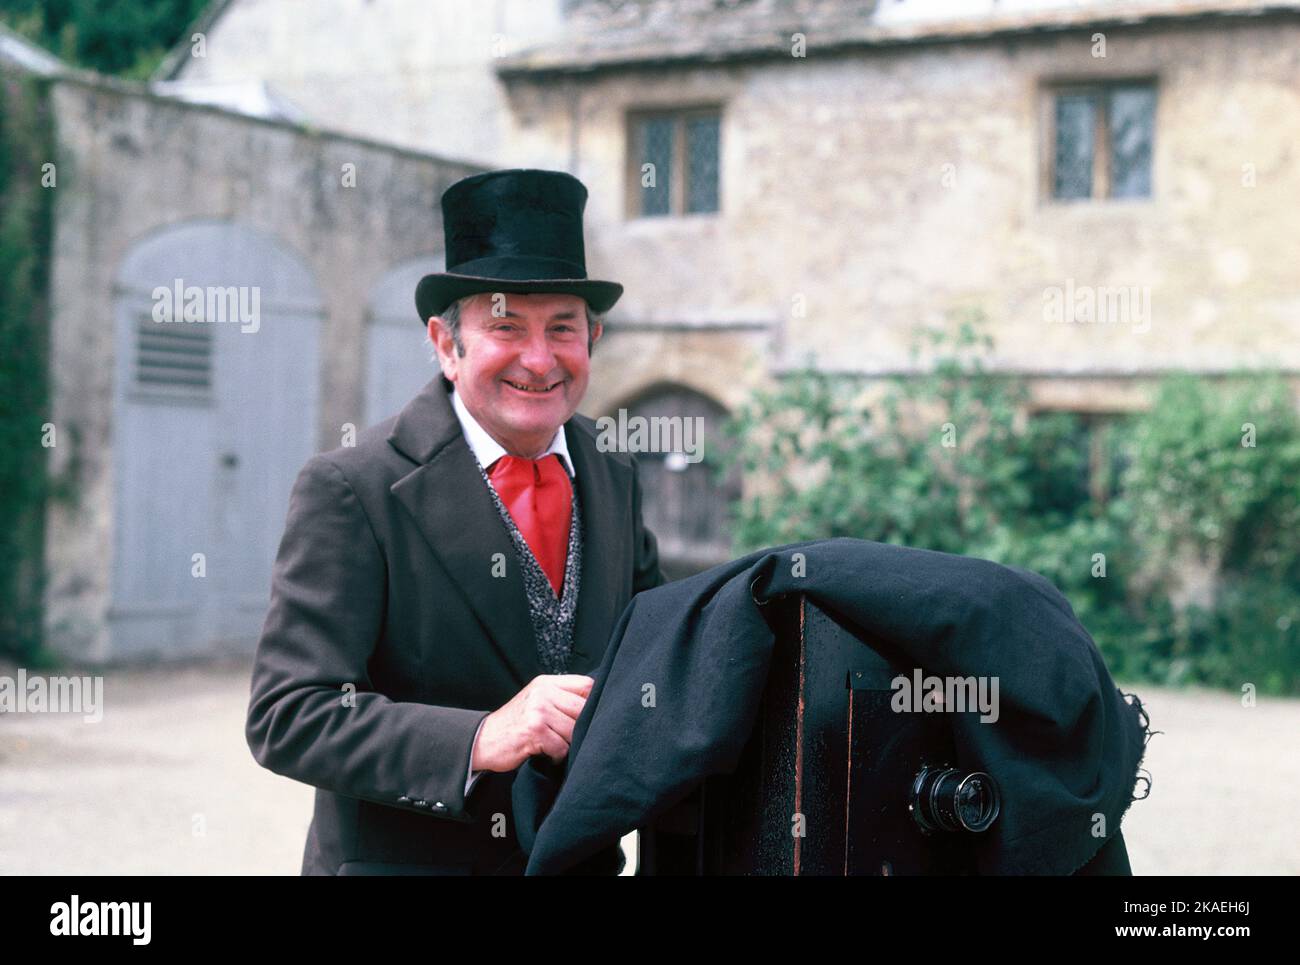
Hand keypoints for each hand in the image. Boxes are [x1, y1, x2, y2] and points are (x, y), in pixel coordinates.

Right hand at [471, 674, 593, 772]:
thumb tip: (597, 705)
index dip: (594, 702)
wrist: (482, 740)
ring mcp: (538, 711)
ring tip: (554, 744)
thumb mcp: (536, 700)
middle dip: (581, 727)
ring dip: (568, 743)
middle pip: (583, 708)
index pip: (586, 685)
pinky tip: (546, 753)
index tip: (592, 716)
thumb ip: (561, 698)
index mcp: (546, 683)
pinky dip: (557, 755)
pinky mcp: (534, 731)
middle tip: (569, 736)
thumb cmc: (516, 723)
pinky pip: (561, 747)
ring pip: (574, 730)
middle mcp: (542, 693)